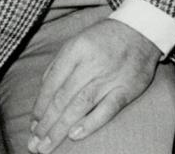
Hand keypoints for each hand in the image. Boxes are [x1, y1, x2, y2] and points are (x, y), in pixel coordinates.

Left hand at [28, 19, 161, 152]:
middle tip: (34, 144)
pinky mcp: (126, 88)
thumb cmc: (104, 39)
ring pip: (80, 106)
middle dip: (46, 124)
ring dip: (61, 128)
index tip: (33, 124)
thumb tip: (43, 94)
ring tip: (46, 145)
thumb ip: (59, 66)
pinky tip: (75, 135)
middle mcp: (91, 64)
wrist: (141, 31)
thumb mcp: (77, 41)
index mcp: (76, 50)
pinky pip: (107, 109)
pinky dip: (91, 123)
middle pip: (63, 98)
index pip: (52, 83)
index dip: (40, 106)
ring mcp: (109, 77)